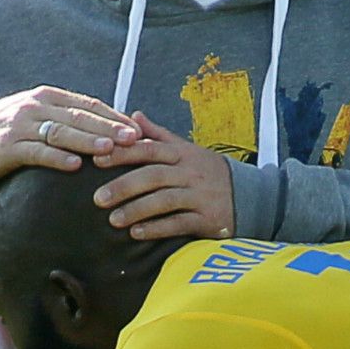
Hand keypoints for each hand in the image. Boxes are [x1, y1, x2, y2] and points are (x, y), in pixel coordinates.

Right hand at [0, 87, 138, 181]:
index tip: (139, 129)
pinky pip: (36, 152)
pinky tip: (74, 165)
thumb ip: (73, 118)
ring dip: (86, 140)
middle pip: (79, 117)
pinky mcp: (8, 147)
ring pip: (60, 132)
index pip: (89, 105)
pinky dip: (56, 158)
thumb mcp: (44, 116)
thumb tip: (116, 127)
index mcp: (50, 97)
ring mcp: (21, 125)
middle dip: (109, 128)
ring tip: (110, 149)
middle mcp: (37, 107)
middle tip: (134, 138)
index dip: (115, 117)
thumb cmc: (18, 129)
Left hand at [92, 111, 235, 239]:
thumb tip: (133, 115)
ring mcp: (200, 195)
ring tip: (113, 220)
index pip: (149, 149)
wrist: (252, 196)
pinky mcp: (208, 218)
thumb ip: (158, 135)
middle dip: (124, 186)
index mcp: (182, 154)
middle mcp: (190, 172)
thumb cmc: (209, 172)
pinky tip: (137, 233)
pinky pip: (180, 223)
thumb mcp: (187, 149)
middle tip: (97, 198)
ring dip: (137, 210)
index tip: (97, 159)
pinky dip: (157, 228)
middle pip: (153, 175)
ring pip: (164, 200)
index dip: (122, 153)